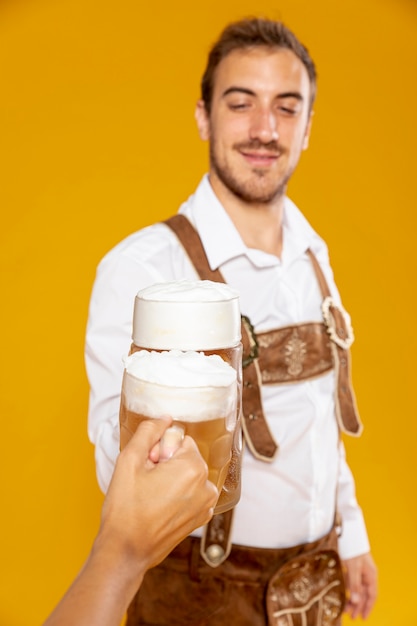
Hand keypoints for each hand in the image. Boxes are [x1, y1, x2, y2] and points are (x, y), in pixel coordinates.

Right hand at [96, 416, 217, 573]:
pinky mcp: (201, 518)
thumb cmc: (126, 510)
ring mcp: (206, 504)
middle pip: (185, 456)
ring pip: (187, 474)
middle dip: (165, 463)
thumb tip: (164, 419)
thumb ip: (148, 432)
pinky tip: (157, 506)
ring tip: (151, 495)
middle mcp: (206, 485)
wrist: (125, 551)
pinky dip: (176, 494)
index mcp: (193, 468)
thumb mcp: (129, 460)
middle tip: (145, 481)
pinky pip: (190, 492)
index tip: (147, 466)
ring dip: (170, 479)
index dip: (159, 449)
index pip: (179, 439)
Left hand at [343, 552, 377, 618]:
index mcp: (371, 574)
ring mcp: (358, 569)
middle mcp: (366, 573)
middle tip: (351, 616)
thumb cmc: (353, 547)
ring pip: (356, 588)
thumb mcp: (353, 567)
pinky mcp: (350, 566)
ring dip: (351, 598)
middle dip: (358, 605)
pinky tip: (341, 594)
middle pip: (363, 593)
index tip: (363, 617)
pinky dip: (347, 588)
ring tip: (345, 609)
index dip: (368, 606)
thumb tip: (355, 600)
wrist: (347, 531)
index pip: (372, 595)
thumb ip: (354, 584)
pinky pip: (350, 581)